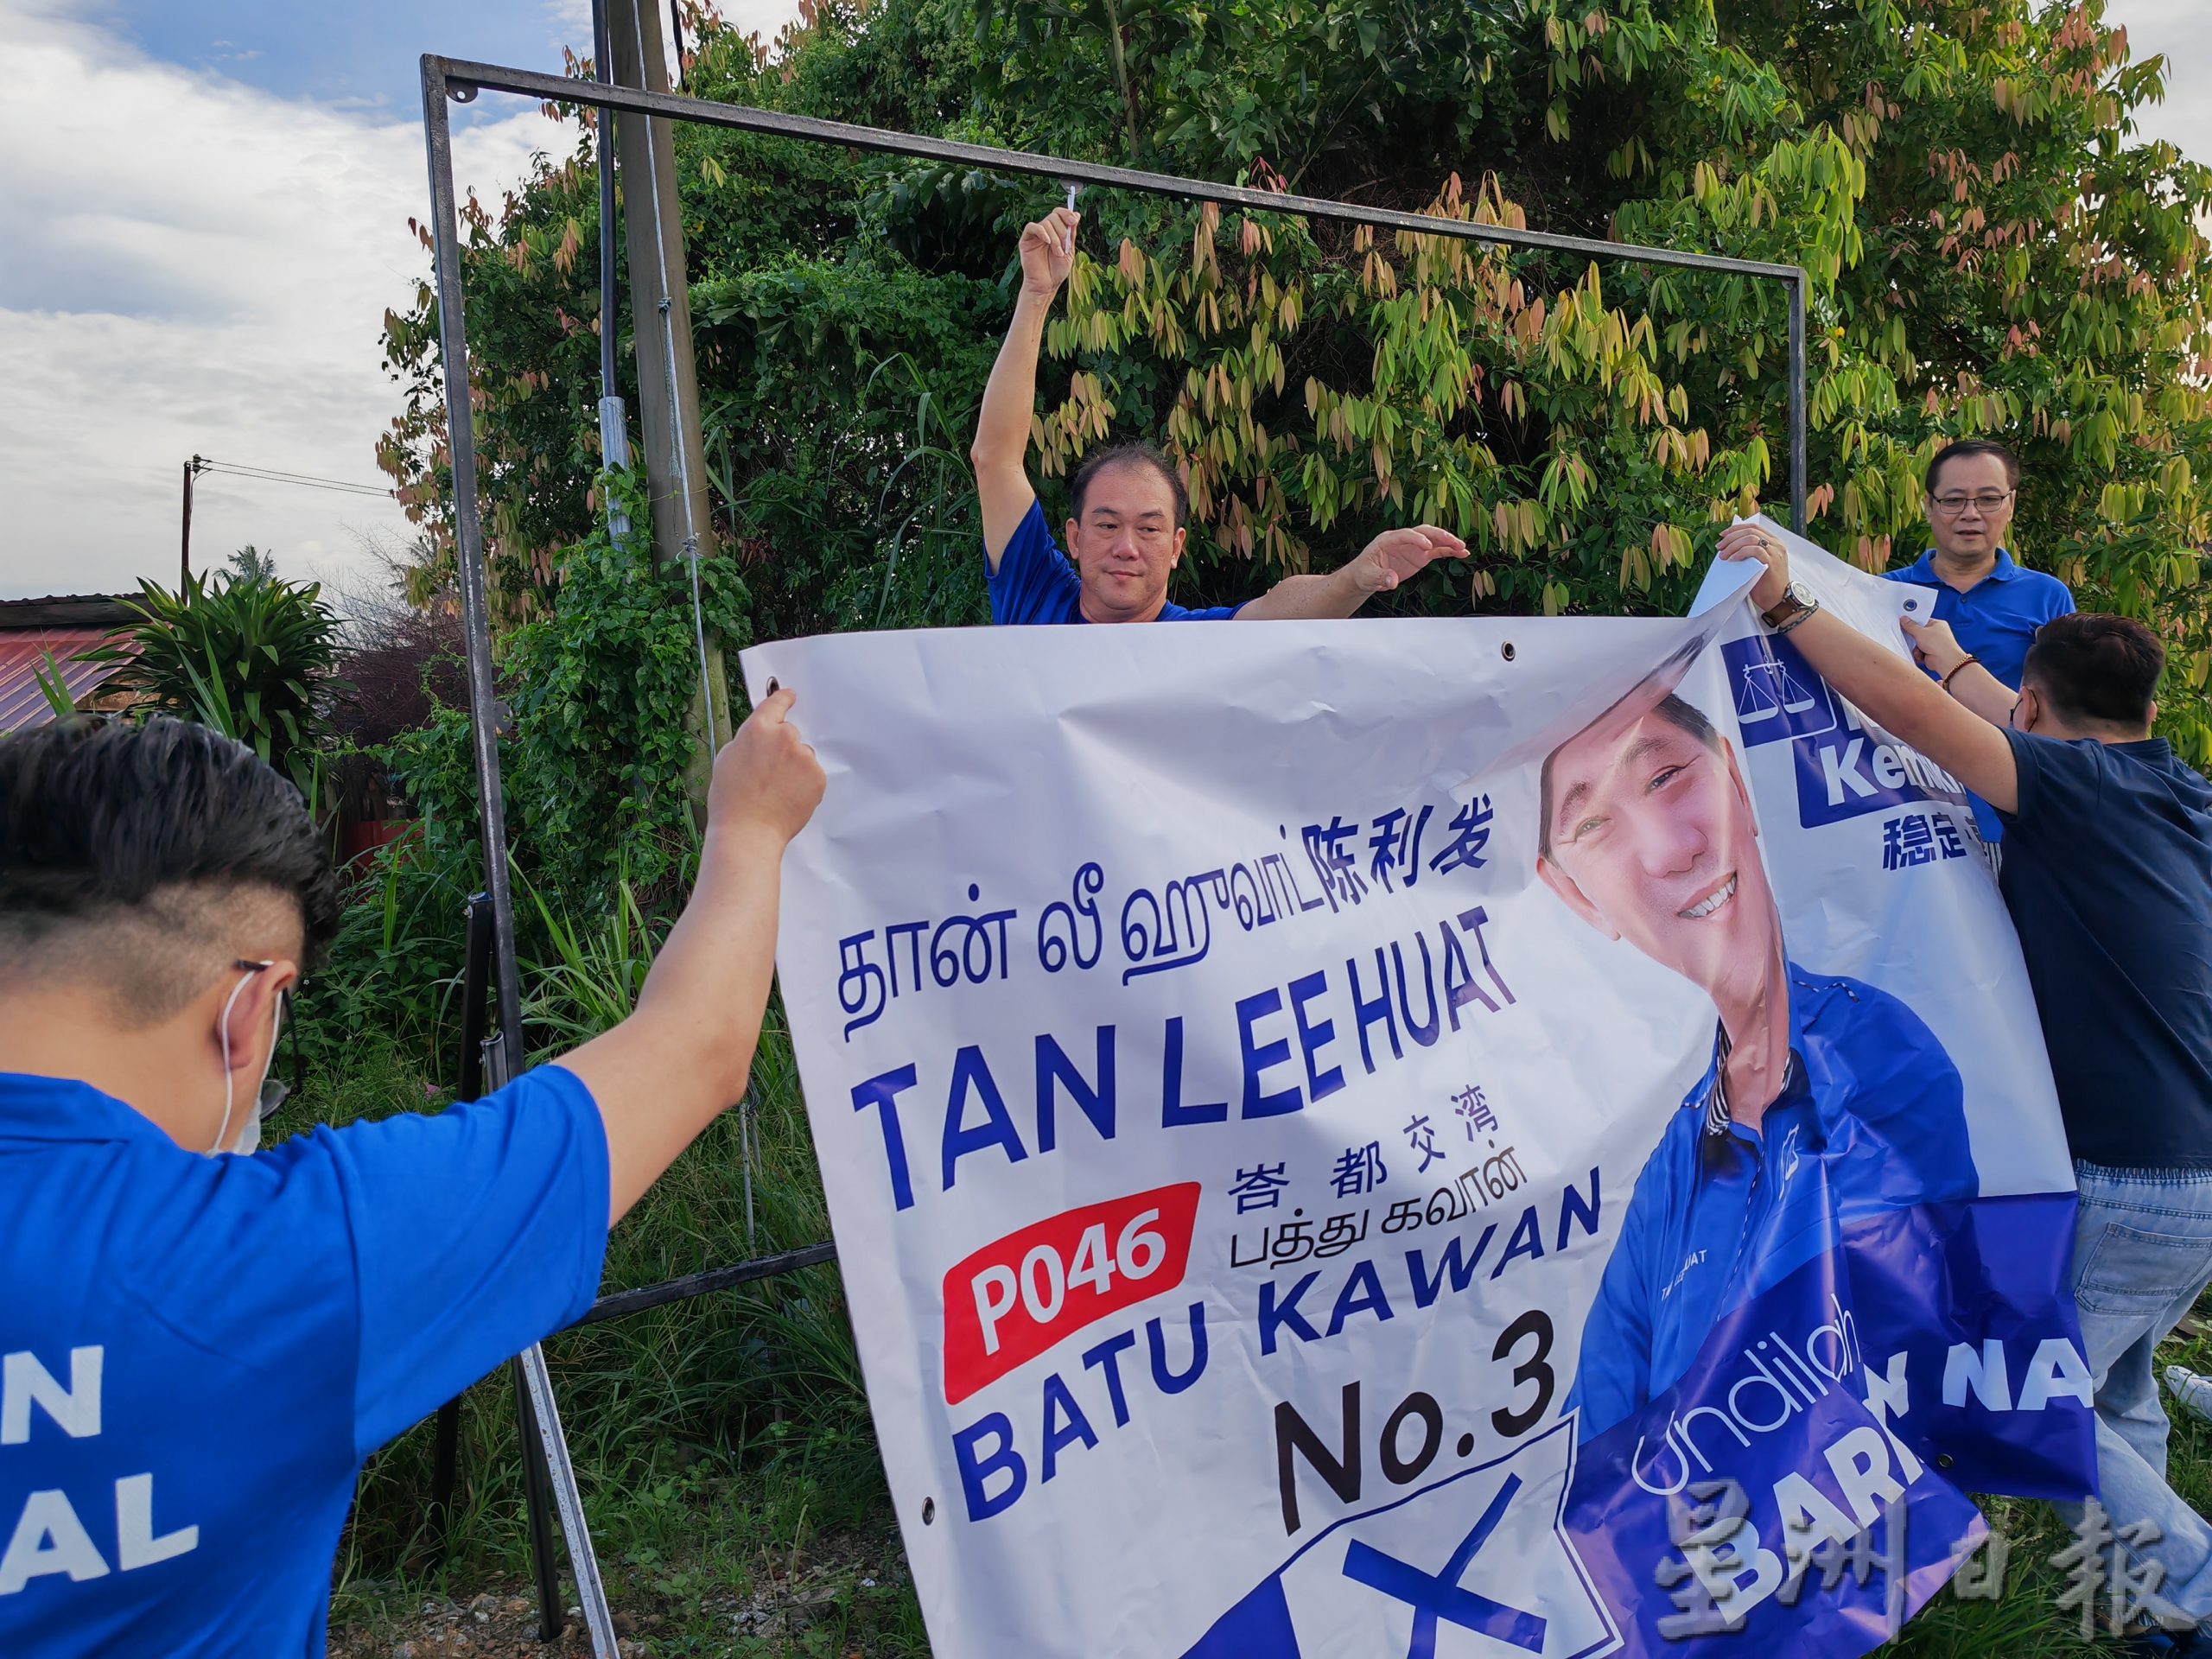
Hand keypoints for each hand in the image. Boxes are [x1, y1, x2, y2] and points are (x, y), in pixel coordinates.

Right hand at [710, 686, 823, 847]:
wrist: (748, 831)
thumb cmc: (731, 801)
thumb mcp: (728, 758)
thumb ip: (749, 740)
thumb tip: (761, 737)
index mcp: (758, 729)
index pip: (776, 704)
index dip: (783, 699)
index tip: (790, 696)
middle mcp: (784, 737)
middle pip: (789, 734)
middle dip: (782, 748)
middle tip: (768, 772)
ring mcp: (804, 757)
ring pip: (802, 755)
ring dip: (794, 767)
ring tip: (775, 790)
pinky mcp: (818, 776)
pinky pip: (812, 774)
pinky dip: (803, 784)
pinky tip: (786, 798)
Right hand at [1018, 208, 1079, 299]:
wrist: (1046, 285)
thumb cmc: (1056, 271)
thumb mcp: (1069, 251)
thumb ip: (1071, 234)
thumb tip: (1076, 215)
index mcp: (1055, 232)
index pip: (1059, 214)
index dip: (1067, 214)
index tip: (1074, 221)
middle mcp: (1045, 231)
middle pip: (1054, 216)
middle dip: (1063, 230)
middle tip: (1065, 246)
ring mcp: (1035, 235)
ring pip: (1046, 223)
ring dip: (1055, 238)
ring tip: (1058, 253)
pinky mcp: (1026, 240)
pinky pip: (1032, 227)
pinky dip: (1042, 232)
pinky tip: (1047, 242)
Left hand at [1346, 526, 1469, 593]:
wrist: (1366, 575)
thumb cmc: (1364, 572)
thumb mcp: (1369, 576)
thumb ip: (1381, 577)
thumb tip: (1393, 581)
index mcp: (1388, 540)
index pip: (1405, 535)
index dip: (1416, 539)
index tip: (1427, 546)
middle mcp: (1403, 539)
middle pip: (1423, 532)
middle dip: (1438, 535)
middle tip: (1451, 541)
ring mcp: (1413, 546)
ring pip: (1434, 539)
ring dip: (1448, 542)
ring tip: (1462, 547)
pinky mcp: (1420, 555)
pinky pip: (1437, 550)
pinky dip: (1449, 551)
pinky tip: (1462, 553)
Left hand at [1716, 521, 1790, 612]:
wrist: (1778, 600)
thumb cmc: (1767, 585)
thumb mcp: (1758, 564)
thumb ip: (1750, 553)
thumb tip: (1729, 548)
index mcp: (1774, 543)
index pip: (1754, 528)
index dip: (1737, 529)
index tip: (1723, 535)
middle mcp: (1776, 545)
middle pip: (1750, 531)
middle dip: (1731, 537)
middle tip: (1720, 546)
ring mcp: (1775, 552)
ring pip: (1751, 538)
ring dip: (1733, 545)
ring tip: (1723, 554)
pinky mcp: (1771, 561)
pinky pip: (1754, 550)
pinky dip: (1740, 552)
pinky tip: (1733, 558)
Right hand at [1902, 616, 1968, 676]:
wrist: (1945, 660)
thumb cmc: (1939, 644)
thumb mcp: (1920, 632)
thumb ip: (1910, 626)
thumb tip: (1904, 620)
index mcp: (1937, 624)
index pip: (1922, 621)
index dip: (1913, 622)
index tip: (1905, 624)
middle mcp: (1936, 634)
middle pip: (1919, 634)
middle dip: (1914, 638)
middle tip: (1911, 638)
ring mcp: (1934, 644)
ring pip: (1917, 644)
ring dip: (1915, 648)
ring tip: (1919, 649)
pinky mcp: (1930, 654)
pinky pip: (1919, 652)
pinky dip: (1918, 654)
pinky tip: (1921, 655)